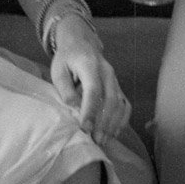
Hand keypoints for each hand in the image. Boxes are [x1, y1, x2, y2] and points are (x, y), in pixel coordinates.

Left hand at [50, 15, 130, 147]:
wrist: (81, 43)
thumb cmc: (67, 59)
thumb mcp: (58, 70)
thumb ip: (65, 88)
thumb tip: (73, 107)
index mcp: (90, 65)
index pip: (93, 90)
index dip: (90, 110)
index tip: (85, 128)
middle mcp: (107, 72)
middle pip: (111, 99)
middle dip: (104, 122)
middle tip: (96, 140)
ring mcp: (115, 79)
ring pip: (120, 103)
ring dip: (113, 123)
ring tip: (103, 140)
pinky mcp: (118, 86)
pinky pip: (125, 104)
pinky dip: (122, 119)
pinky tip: (114, 132)